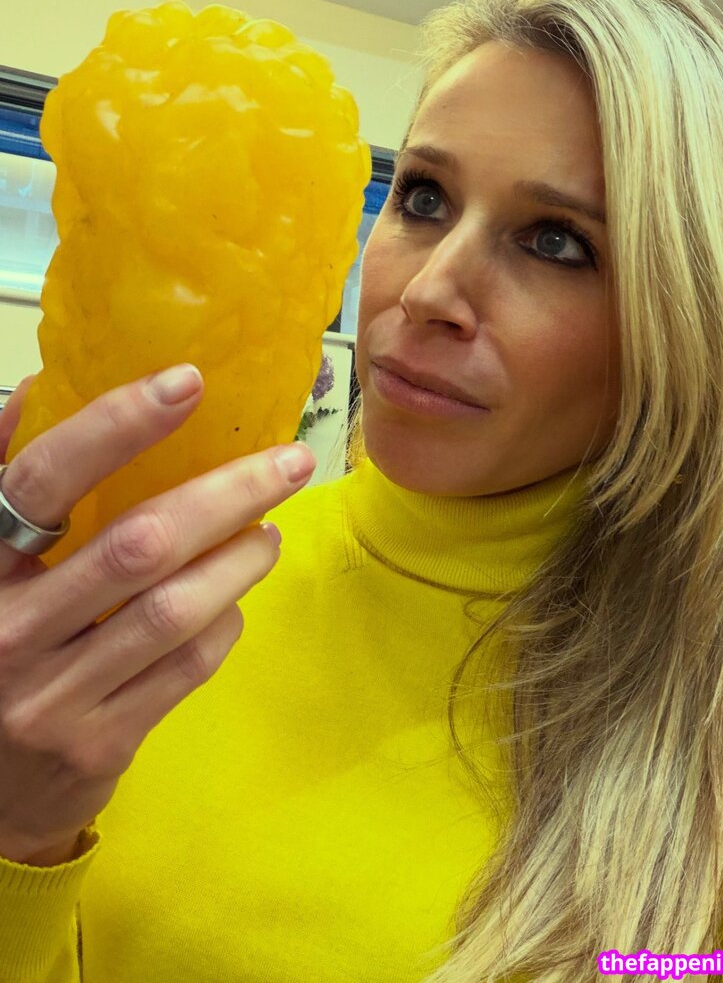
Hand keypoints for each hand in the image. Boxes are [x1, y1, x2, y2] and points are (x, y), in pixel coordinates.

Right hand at [0, 365, 314, 865]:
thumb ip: (4, 477)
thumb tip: (41, 388)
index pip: (44, 481)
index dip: (116, 425)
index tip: (187, 382)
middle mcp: (7, 631)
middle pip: (138, 544)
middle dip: (228, 494)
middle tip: (289, 464)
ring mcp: (53, 695)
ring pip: (174, 611)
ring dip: (239, 560)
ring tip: (269, 532)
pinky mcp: (99, 744)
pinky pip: (186, 668)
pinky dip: (224, 623)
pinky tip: (234, 600)